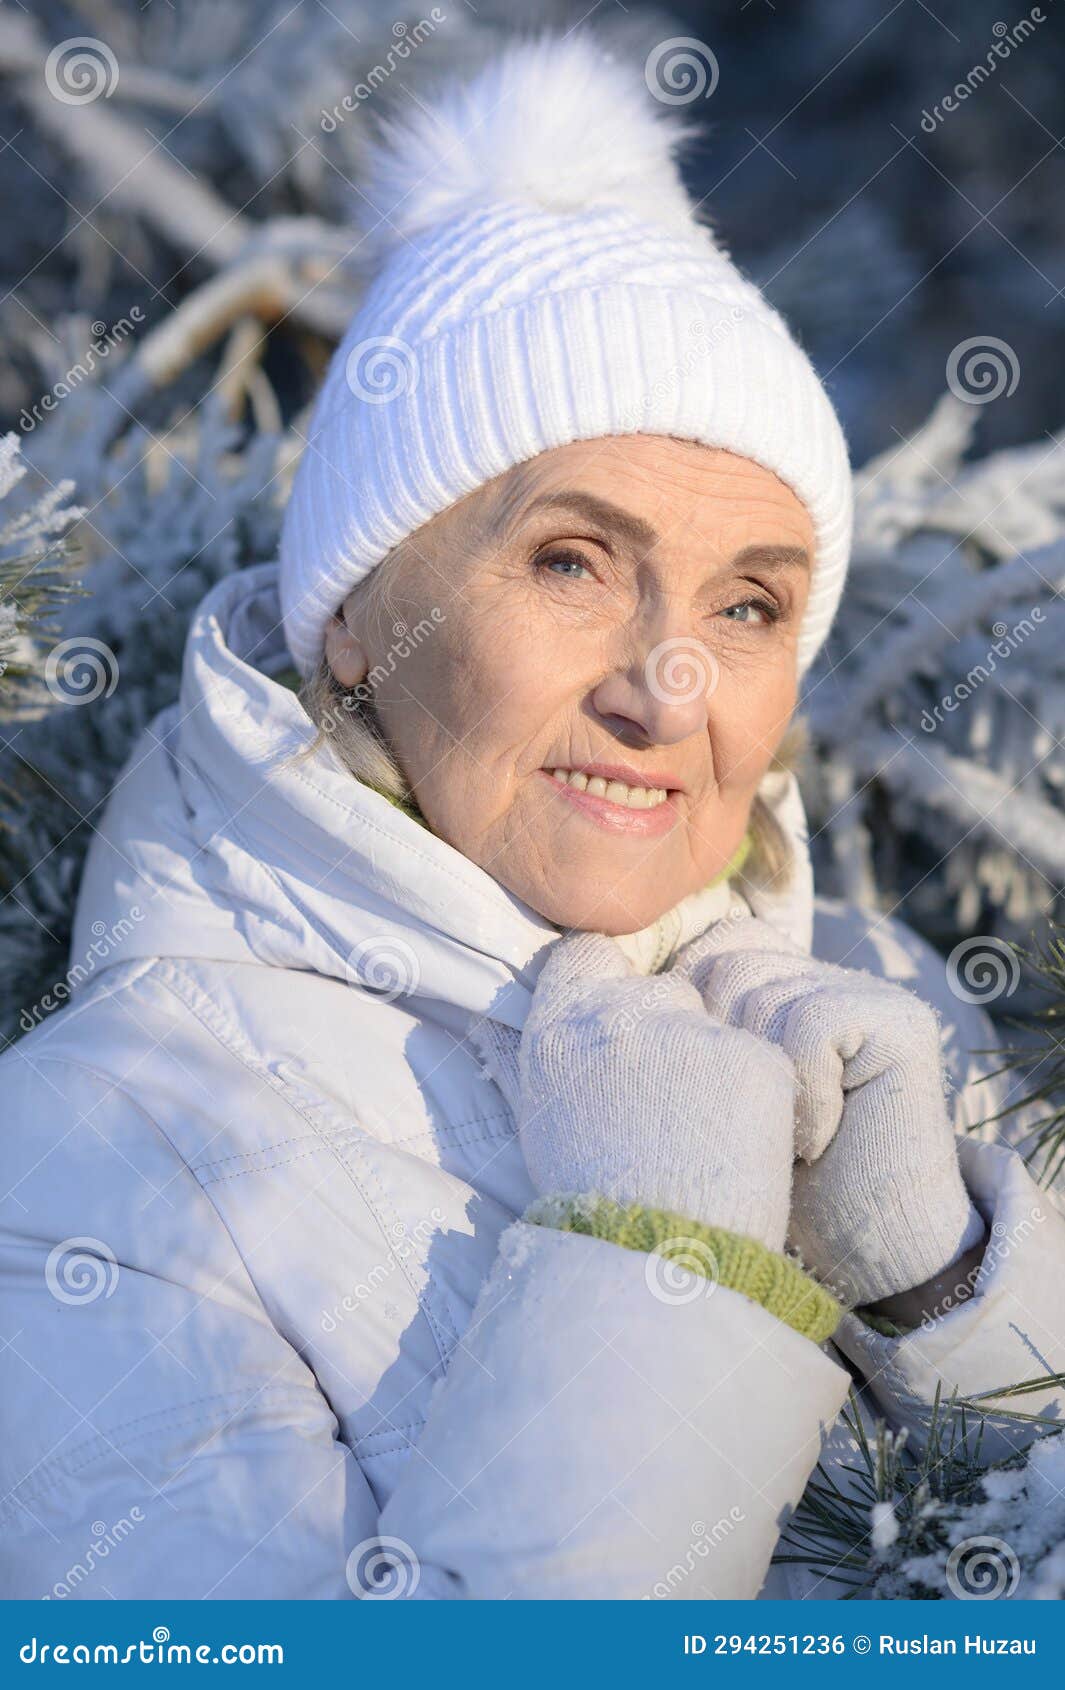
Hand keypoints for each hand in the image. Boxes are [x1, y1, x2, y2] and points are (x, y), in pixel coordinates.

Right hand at [469, 930, 796, 1251]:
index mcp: (560, 1025)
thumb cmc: (594, 1200)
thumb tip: (586, 1010)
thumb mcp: (549, 1111)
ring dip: (719, 1065)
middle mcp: (621, 1013)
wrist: (652, 1265)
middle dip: (677, 1032)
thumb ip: (571, 1046)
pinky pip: (763, 1059)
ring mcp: (691, 1032)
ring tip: (703, 1137)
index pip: (590, 950)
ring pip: (719, 1024)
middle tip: (674, 1105)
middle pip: (667, 988)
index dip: (612, 974)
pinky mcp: (754, 1059)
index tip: (626, 1009)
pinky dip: (759, 1096)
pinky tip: (737, 1145)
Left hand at [673, 916, 984, 1305]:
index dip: (687, 1010)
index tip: (696, 1091)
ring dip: (759, 1081)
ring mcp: (864, 991)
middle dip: (718, 1048)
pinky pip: (813, 1024)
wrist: (861, 1248)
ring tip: (781, 1138)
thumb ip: (682, 1030)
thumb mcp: (706, 1097)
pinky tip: (814, 1142)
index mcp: (772, 981)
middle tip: (741, 1123)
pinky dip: (805, 1093)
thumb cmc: (767, 1183)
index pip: (708, 946)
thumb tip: (604, 976)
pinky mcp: (899, 1021)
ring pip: (761, 993)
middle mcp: (819, 973)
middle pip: (727, 962)